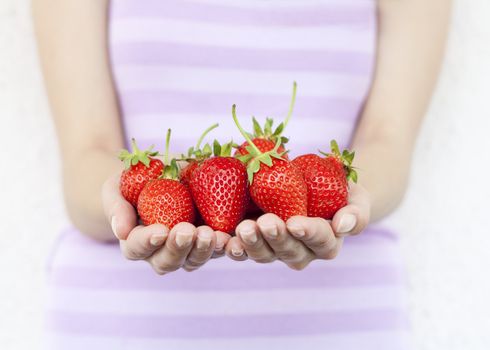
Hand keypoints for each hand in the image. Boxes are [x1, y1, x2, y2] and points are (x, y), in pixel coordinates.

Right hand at [102, 172, 230, 272]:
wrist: (159, 176)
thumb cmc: (133, 183)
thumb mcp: (118, 187)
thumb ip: (117, 207)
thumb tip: (122, 231)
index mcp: (135, 241)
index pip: (137, 248)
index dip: (147, 242)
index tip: (159, 230)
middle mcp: (159, 252)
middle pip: (167, 261)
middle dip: (178, 248)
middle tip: (187, 231)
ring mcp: (185, 250)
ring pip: (193, 260)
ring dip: (203, 250)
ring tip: (211, 234)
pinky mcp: (207, 242)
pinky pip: (217, 250)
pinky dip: (224, 246)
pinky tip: (230, 237)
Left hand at [225, 183, 369, 269]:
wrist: (314, 186)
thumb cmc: (340, 192)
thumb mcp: (356, 197)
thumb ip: (356, 212)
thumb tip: (343, 225)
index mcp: (326, 244)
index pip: (320, 240)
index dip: (308, 233)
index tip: (296, 222)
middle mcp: (300, 252)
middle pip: (288, 251)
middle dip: (276, 238)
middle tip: (266, 222)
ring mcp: (274, 249)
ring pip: (263, 254)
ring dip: (252, 244)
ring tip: (244, 229)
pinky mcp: (254, 240)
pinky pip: (243, 248)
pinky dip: (234, 246)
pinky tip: (225, 240)